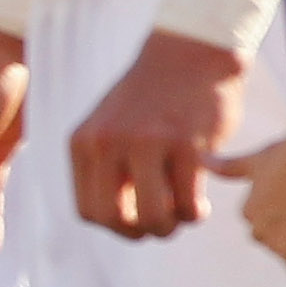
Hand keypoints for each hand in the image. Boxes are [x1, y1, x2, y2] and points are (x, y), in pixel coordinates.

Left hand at [68, 31, 246, 240]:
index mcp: (84, 143)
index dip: (115, 226)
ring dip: (171, 226)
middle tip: (162, 222)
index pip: (88, 212)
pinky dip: (195, 214)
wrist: (188, 53)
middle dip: (140, 233)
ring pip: (152, 217)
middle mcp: (108, 142)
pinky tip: (200, 202)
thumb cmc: (152, 100)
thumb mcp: (109, 127)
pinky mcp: (186, 144)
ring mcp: (147, 142)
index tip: (137, 216)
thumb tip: (119, 225)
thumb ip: (105, 169)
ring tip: (183, 213)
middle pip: (113, 220)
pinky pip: (188, 204)